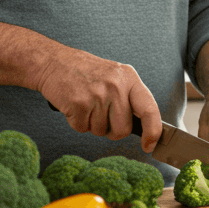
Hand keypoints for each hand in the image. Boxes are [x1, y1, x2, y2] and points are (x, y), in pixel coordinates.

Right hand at [34, 47, 162, 153]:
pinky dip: (77, 122)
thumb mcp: (115, 76)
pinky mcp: (78, 104)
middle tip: (101, 112)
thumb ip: (130, 97)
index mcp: (129, 78)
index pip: (149, 109)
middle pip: (122, 130)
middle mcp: (116, 86)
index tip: (149, 145)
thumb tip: (144, 127)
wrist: (55, 62)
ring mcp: (97, 94)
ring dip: (92, 124)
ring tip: (86, 103)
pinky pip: (82, 129)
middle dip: (111, 129)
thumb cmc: (87, 72)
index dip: (152, 132)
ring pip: (101, 132)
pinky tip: (75, 105)